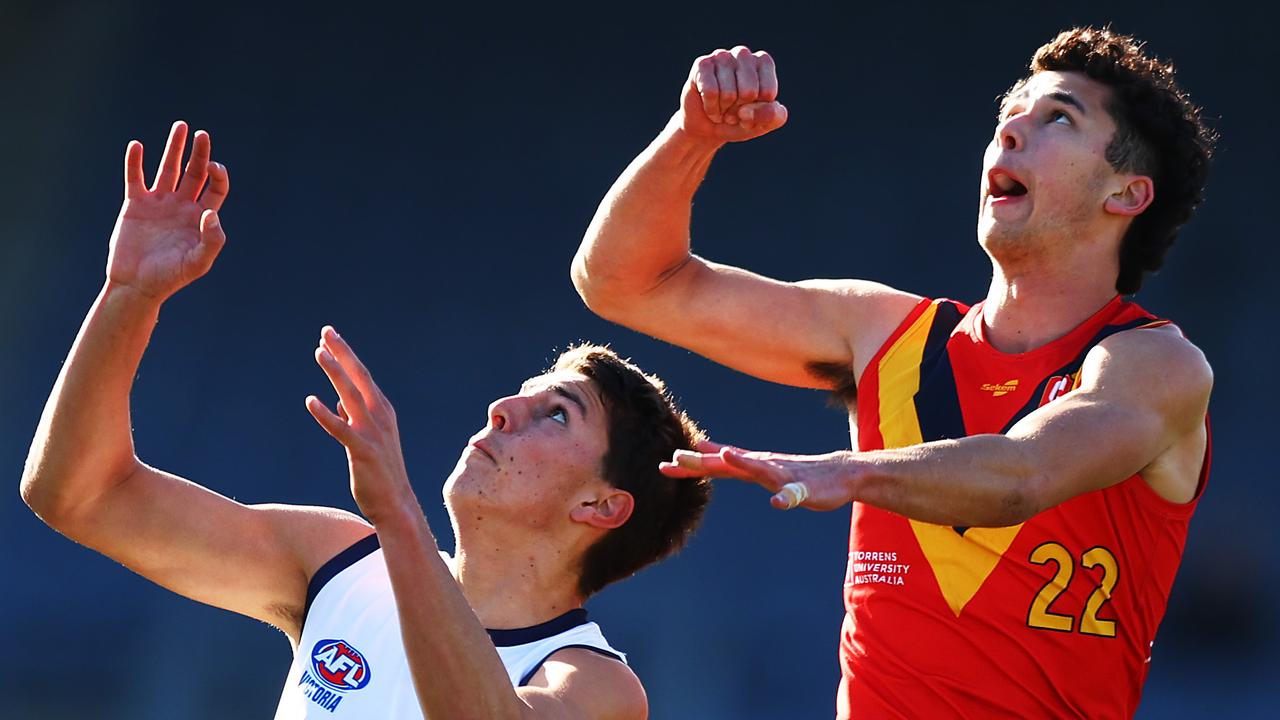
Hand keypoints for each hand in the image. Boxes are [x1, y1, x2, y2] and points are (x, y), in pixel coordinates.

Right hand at [106, 120, 230, 300]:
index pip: (215, 187)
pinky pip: (135, 178)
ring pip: (168, 168)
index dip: (218, 174)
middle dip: (199, 153)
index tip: (214, 167)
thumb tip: (211, 213)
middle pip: (194, 172)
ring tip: (180, 126)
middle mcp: (182, 205)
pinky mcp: (135, 204)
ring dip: (174, 148)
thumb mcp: (198, 262)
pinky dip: (134, 162)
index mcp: (200, 217)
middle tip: (202, 134)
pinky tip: (137, 146)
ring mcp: (158, 203)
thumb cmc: (171, 277)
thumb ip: (212, 239)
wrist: (137, 285)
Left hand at [306, 326, 416, 523]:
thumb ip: (356, 418)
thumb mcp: (370, 439)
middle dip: (342, 352)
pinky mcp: (363, 451)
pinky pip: (341, 429)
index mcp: (383, 411)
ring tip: (319, 353)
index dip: (346, 355)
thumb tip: (340, 402)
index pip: (362, 376)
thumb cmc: (380, 472)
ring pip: (351, 396)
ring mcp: (373, 433)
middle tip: (326, 331)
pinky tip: (311, 401)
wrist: (395, 504)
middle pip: (359, 377)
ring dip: (335, 372)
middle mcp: (380, 416)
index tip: (330, 337)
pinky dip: (326, 414)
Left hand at [660, 440, 856, 510]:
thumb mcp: (759, 467)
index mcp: (751, 465)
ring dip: (743, 462)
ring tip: (726, 456)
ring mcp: (783, 475)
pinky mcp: (805, 489)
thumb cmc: (797, 472)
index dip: (691, 465)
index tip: (664, 465)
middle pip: (729, 462)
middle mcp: (763, 465)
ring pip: (760, 468)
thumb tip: (705, 451)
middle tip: (678, 457)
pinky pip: (794, 493)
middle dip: (704, 461)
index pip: (715, 464)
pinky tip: (777, 502)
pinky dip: (785, 497)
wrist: (840, 474)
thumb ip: (733, 463)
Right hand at [677, 46, 787, 143]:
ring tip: (722, 106)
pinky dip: (711, 108)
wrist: (709, 127)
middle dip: (740, 110)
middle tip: (734, 109)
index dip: (758, 109)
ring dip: (724, 110)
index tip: (751, 107)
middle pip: (749, 92)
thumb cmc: (741, 119)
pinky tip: (709, 105)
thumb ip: (773, 116)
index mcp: (764, 62)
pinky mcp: (702, 64)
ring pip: (728, 94)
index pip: (768, 92)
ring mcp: (721, 56)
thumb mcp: (766, 123)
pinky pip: (710, 92)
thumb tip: (746, 111)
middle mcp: (743, 54)